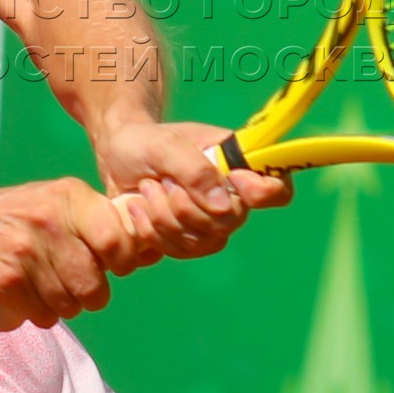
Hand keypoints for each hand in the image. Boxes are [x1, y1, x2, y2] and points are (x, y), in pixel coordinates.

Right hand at [0, 179, 149, 331]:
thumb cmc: (12, 217)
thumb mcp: (54, 202)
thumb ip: (97, 222)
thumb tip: (151, 250)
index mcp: (68, 195)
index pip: (118, 241)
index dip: (121, 263)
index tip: (111, 266)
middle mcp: (48, 220)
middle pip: (96, 286)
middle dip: (88, 295)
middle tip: (69, 283)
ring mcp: (24, 251)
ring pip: (69, 306)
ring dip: (60, 306)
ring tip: (41, 286)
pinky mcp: (4, 279)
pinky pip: (41, 316)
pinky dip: (36, 314)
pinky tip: (22, 294)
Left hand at [92, 119, 292, 260]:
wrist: (116, 157)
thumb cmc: (144, 142)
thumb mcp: (164, 145)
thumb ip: (194, 170)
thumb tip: (224, 207)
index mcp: (237, 165)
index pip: (277, 189)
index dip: (265, 192)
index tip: (233, 178)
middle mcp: (231, 198)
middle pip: (231, 222)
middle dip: (187, 204)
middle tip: (161, 180)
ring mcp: (211, 223)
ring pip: (202, 241)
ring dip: (165, 217)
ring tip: (146, 189)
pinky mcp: (187, 241)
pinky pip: (180, 251)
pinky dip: (154, 232)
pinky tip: (138, 209)